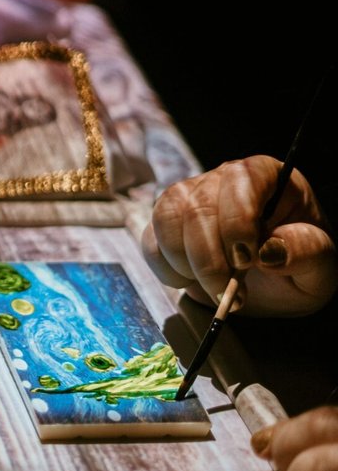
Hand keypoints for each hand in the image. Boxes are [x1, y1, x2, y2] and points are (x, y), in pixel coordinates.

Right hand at [141, 156, 335, 316]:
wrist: (273, 284)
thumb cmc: (298, 266)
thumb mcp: (321, 266)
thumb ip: (306, 252)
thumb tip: (269, 251)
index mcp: (266, 176)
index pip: (242, 180)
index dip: (238, 221)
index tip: (248, 261)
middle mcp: (223, 178)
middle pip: (198, 205)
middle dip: (209, 258)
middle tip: (229, 294)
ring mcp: (189, 196)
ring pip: (167, 218)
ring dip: (185, 263)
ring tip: (212, 289)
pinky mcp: (166, 222)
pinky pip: (150, 239)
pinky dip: (166, 268)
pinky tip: (191, 282)